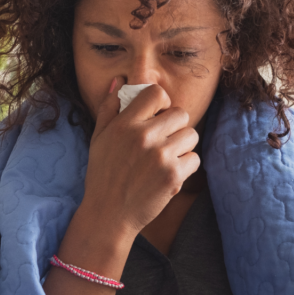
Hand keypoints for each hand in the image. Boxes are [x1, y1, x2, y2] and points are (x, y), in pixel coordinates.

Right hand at [79, 77, 200, 239]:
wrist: (109, 214)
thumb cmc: (103, 174)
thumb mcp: (98, 138)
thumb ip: (109, 107)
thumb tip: (119, 80)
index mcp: (124, 124)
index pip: (157, 93)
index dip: (162, 103)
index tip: (157, 116)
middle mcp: (143, 137)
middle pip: (180, 114)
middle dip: (175, 126)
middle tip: (164, 140)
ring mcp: (160, 156)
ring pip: (191, 135)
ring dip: (183, 146)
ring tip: (166, 158)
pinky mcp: (173, 176)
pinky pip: (195, 159)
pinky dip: (186, 166)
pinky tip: (169, 173)